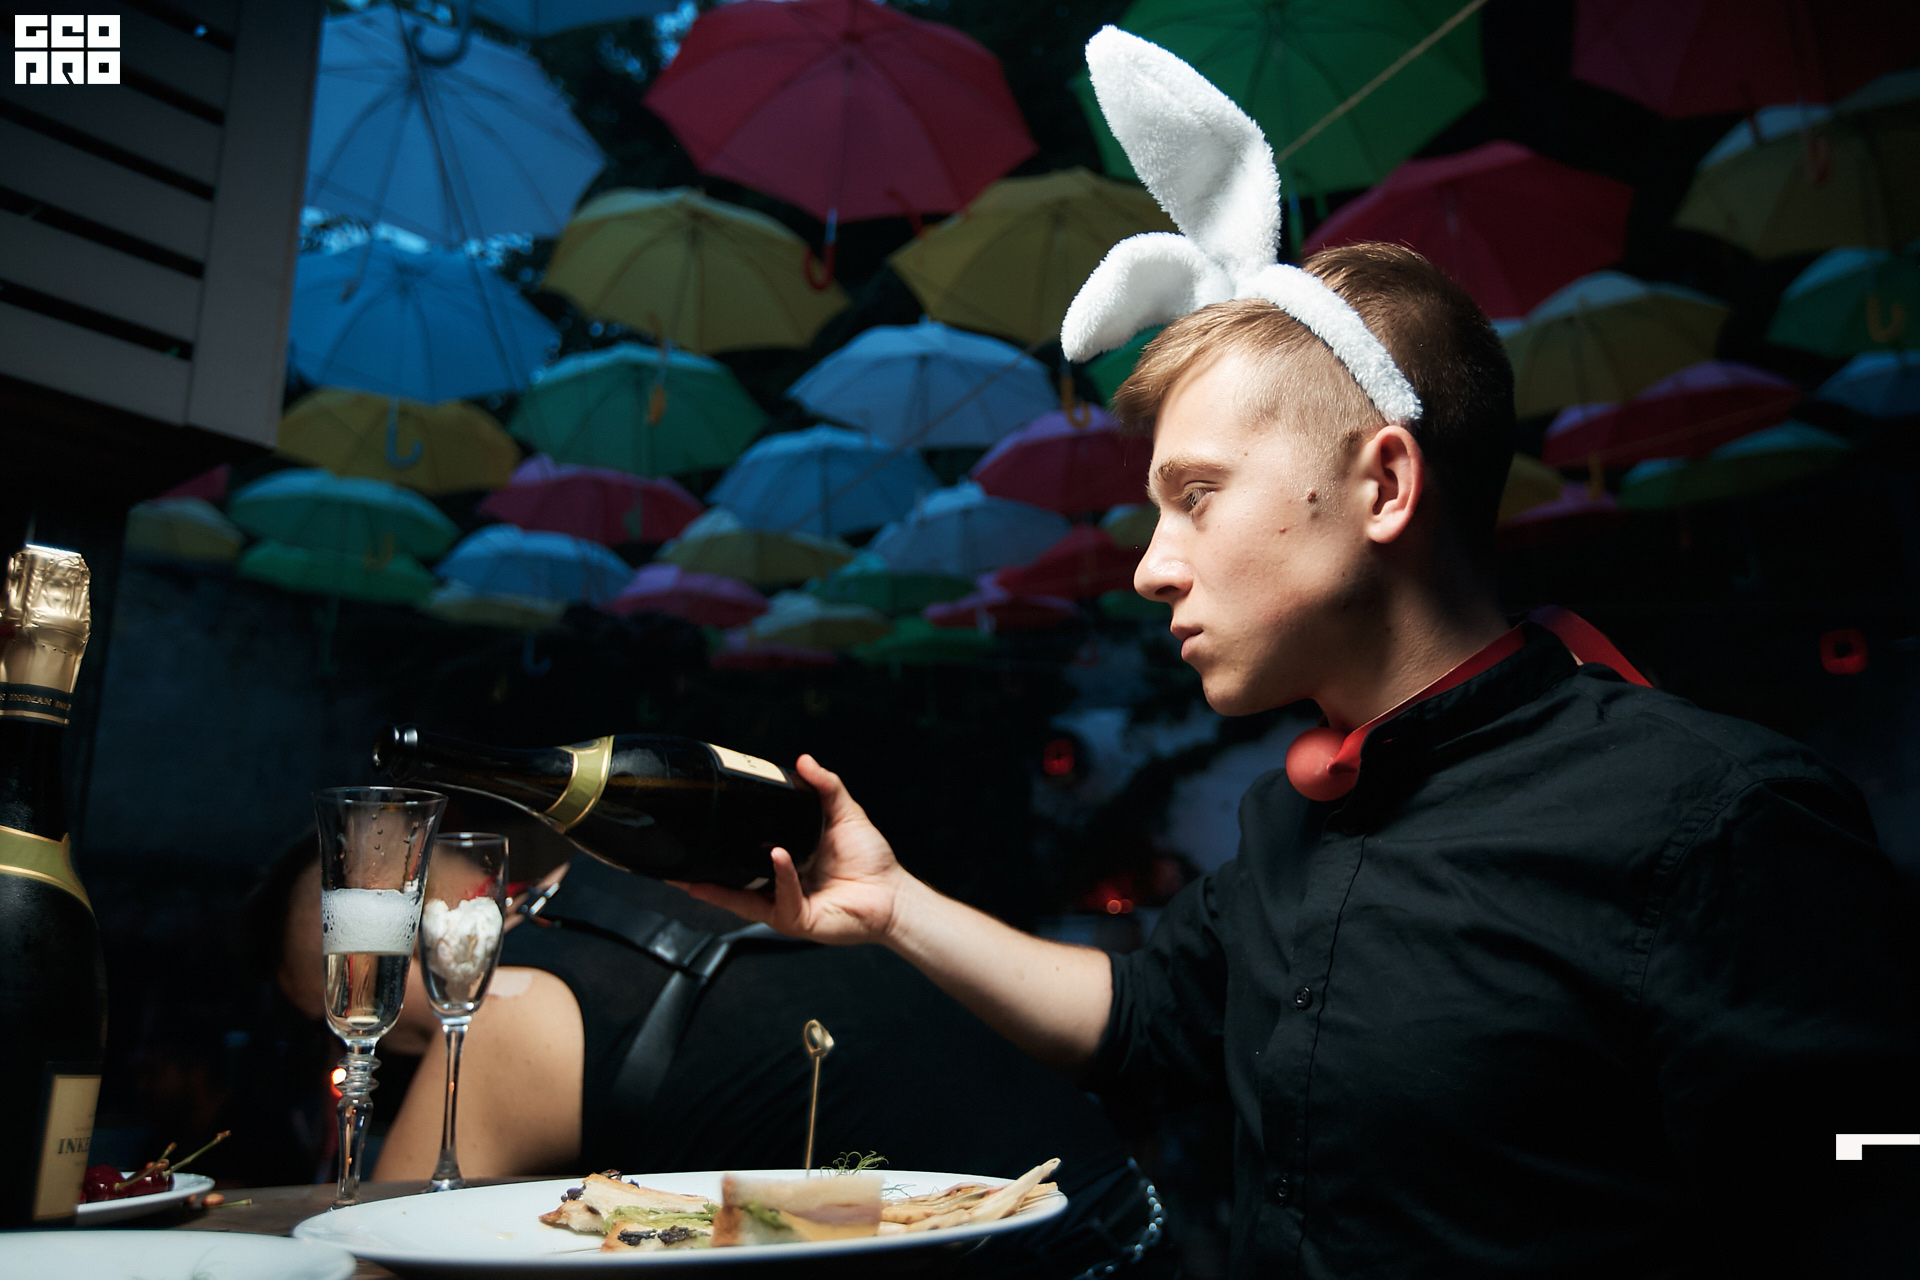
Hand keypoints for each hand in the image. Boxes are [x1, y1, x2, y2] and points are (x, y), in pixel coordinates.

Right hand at [673, 754, 912, 945]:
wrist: (892, 894)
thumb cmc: (870, 861)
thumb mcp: (844, 813)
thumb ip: (825, 785)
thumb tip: (803, 760)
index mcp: (783, 863)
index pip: (742, 854)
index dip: (720, 843)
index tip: (701, 824)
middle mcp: (777, 886)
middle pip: (728, 883)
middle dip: (700, 876)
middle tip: (678, 857)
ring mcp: (784, 905)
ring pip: (742, 898)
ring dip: (723, 883)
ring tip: (712, 854)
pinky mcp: (797, 920)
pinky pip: (780, 899)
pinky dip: (779, 876)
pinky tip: (778, 857)